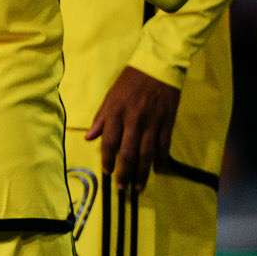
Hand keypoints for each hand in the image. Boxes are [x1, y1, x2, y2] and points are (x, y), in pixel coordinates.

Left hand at [87, 65, 181, 191]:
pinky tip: (158, 171)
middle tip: (122, 189)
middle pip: (128, 152)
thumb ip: (101, 118)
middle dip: (124, 173)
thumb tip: (88, 137)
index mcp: (117, 113)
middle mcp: (134, 120)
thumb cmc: (131, 81)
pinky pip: (164, 145)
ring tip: (139, 188)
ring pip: (147, 153)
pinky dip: (161, 160)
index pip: (109, 142)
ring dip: (142, 173)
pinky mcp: (168, 122)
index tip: (107, 172)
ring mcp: (153, 123)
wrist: (159, 66)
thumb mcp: (110, 95)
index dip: (107, 160)